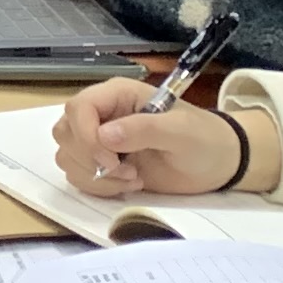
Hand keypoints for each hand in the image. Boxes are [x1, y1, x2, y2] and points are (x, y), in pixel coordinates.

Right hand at [55, 77, 277, 197]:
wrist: (218, 164)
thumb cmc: (204, 140)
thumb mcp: (181, 132)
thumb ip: (144, 129)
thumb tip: (104, 135)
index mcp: (117, 95)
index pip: (77, 108)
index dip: (86, 136)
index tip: (112, 160)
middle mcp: (102, 115)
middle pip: (65, 132)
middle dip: (90, 159)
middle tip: (126, 171)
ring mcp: (99, 140)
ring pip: (66, 156)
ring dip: (95, 176)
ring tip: (132, 178)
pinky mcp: (102, 165)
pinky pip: (78, 176)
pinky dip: (98, 187)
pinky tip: (128, 184)